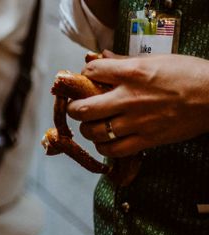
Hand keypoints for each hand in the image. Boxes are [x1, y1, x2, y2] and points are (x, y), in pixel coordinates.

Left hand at [67, 51, 208, 156]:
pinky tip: (106, 141)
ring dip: (88, 130)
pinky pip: (114, 149)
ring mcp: (137, 121)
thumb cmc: (189, 74)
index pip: (91, 73)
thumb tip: (103, 56)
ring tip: (92, 126)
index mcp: (132, 73)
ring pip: (94, 132)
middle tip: (78, 108)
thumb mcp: (156, 59)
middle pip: (83, 109)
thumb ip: (125, 61)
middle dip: (74, 109)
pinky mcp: (147, 140)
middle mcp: (130, 98)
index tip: (88, 80)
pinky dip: (104, 147)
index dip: (84, 76)